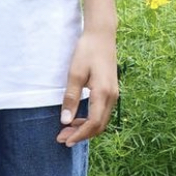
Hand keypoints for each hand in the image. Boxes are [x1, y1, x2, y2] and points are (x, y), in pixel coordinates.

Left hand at [57, 28, 118, 146]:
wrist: (102, 35)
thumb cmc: (87, 51)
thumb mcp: (75, 74)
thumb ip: (71, 98)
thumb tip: (65, 121)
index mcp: (103, 93)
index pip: (93, 123)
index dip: (79, 135)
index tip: (64, 140)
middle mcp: (112, 96)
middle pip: (99, 125)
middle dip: (81, 135)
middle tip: (62, 138)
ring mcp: (114, 93)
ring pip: (102, 120)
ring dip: (86, 128)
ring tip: (67, 130)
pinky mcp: (111, 90)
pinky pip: (103, 112)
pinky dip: (91, 119)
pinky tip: (77, 118)